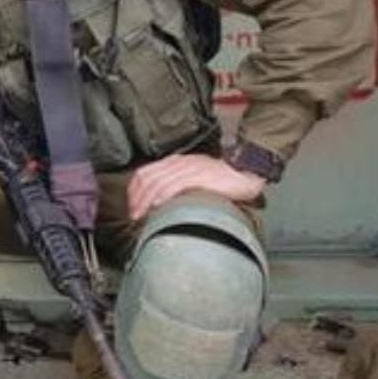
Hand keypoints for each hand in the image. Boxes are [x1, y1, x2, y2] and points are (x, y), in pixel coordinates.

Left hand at [128, 153, 266, 220]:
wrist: (245, 171)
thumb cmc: (220, 179)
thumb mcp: (192, 177)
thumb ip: (176, 185)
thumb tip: (159, 204)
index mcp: (174, 162)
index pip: (144, 173)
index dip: (134, 191)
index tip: (132, 208)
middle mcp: (178, 162)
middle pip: (147, 178)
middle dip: (136, 199)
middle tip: (134, 216)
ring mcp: (188, 168)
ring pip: (158, 182)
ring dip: (146, 200)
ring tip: (143, 215)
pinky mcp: (200, 175)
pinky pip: (176, 183)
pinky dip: (164, 195)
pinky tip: (158, 205)